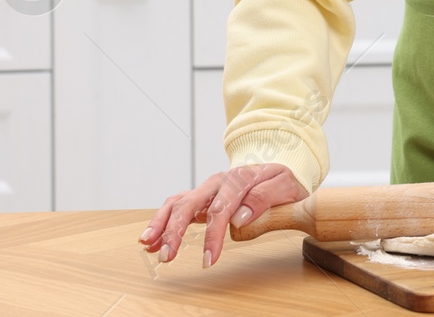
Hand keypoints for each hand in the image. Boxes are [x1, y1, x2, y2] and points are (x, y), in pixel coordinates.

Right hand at [139, 163, 307, 266]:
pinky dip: (162, 223)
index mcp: (238, 179)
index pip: (222, 209)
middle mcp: (218, 182)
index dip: (214, 235)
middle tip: (167, 256)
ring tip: (148, 245)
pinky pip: (177, 207)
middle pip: (190, 203)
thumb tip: (239, 218)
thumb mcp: (285, 187)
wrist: (277, 173)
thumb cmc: (281, 183)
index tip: (210, 260)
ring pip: (177, 203)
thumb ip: (264, 199)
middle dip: (175, 230)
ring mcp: (207, 189)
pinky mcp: (201, 198)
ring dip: (161, 224)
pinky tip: (151, 241)